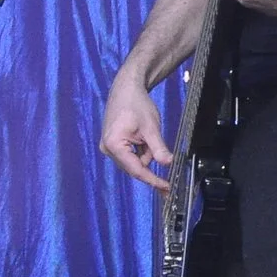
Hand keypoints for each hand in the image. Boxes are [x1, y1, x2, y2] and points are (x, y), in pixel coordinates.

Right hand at [99, 71, 174, 192]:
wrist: (126, 88)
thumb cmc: (136, 104)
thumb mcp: (151, 127)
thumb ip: (158, 148)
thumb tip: (168, 164)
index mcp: (114, 145)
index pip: (136, 170)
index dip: (153, 180)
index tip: (167, 188)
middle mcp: (107, 149)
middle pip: (134, 166)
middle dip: (150, 160)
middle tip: (166, 156)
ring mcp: (109, 146)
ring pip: (134, 160)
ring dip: (147, 153)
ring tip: (150, 135)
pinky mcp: (113, 143)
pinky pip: (131, 154)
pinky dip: (142, 149)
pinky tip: (144, 136)